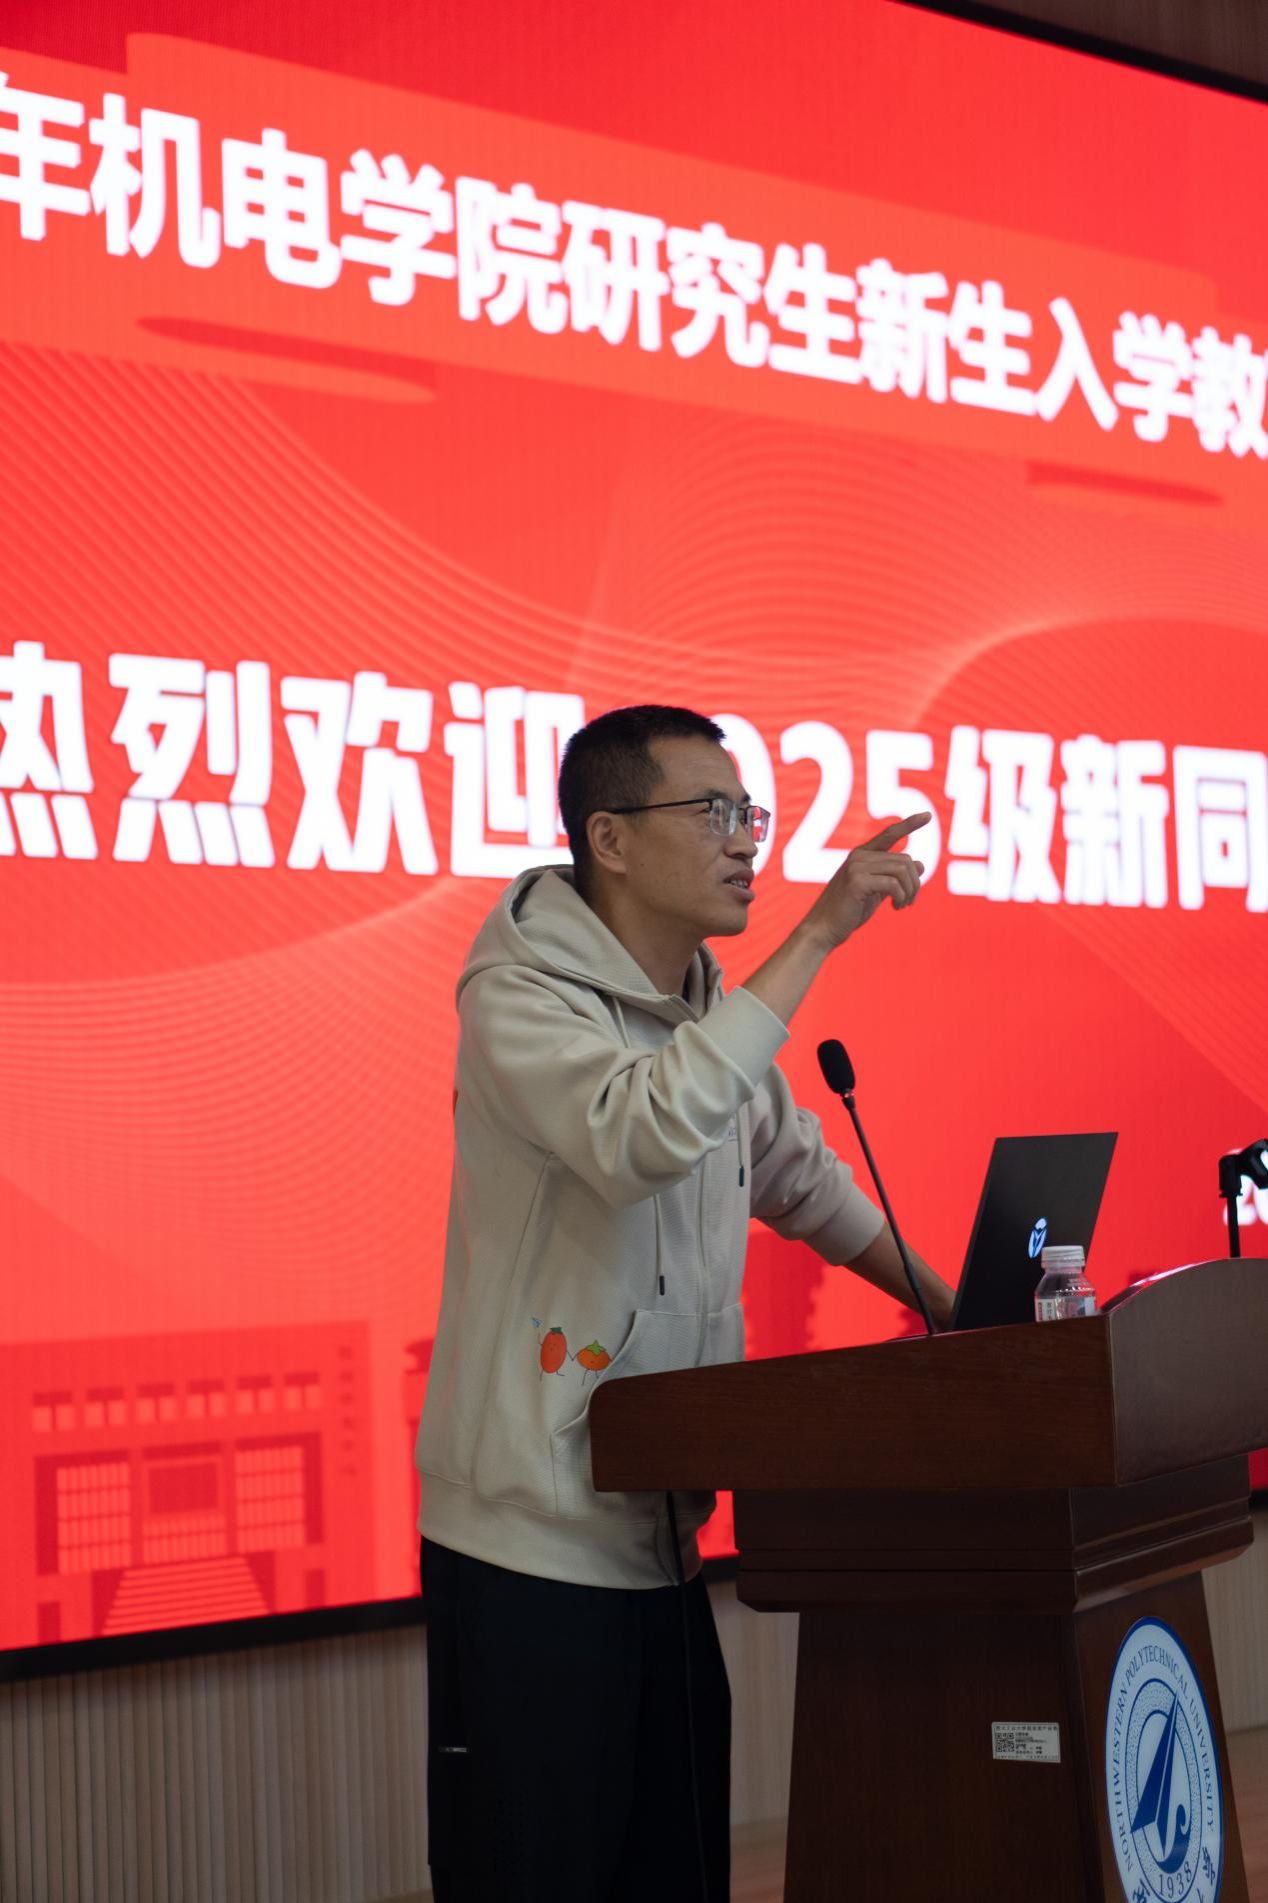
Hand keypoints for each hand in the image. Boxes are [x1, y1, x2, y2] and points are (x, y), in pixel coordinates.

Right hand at [804, 813, 930, 949]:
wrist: (824, 929)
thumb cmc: (849, 912)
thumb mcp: (877, 892)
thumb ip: (895, 877)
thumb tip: (921, 864)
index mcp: (861, 856)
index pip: (889, 834)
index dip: (909, 824)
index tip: (927, 816)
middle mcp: (859, 856)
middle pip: (905, 859)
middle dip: (914, 883)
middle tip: (910, 902)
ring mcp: (856, 868)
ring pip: (902, 870)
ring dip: (910, 891)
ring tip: (902, 905)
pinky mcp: (857, 882)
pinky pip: (893, 884)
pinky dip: (901, 897)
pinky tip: (896, 908)